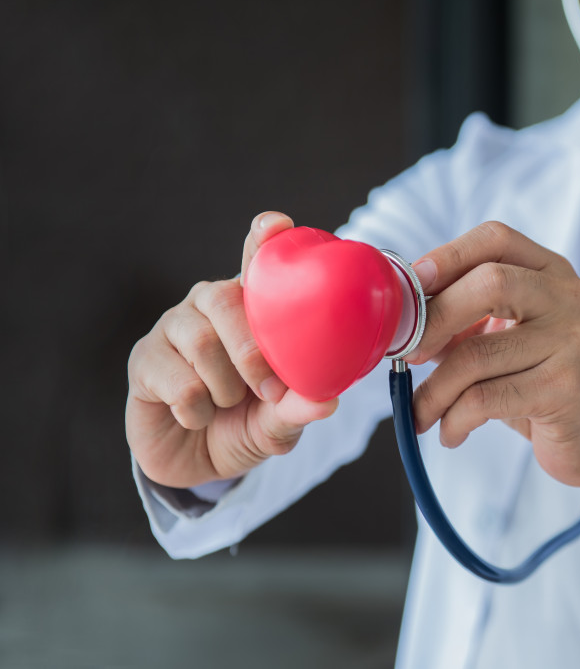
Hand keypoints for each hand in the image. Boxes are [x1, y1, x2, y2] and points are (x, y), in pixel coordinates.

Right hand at [125, 212, 338, 488]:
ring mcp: (173, 328)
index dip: (264, 238)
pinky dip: (197, 409)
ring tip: (227, 404)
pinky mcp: (144, 359)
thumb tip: (328, 402)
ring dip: (224, 387)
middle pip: (226, 299)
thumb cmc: (245, 424)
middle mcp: (209, 305)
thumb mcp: (278, 421)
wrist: (198, 463)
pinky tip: (196, 415)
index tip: (277, 224)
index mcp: (250, 308)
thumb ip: (299, 407)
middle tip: (268, 389)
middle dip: (252, 350)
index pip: (255, 260)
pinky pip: (177, 380)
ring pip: (201, 341)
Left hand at [407, 221, 579, 496]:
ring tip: (422, 411)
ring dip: (434, 390)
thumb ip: (465, 317)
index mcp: (552, 272)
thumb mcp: (511, 336)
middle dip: (433, 320)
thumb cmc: (544, 380)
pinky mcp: (566, 389)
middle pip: (489, 284)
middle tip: (407, 354)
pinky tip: (450, 432)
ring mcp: (572, 342)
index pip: (495, 239)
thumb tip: (401, 317)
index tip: (411, 285)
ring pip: (478, 354)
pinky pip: (486, 399)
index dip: (446, 255)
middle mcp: (569, 298)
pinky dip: (454, 419)